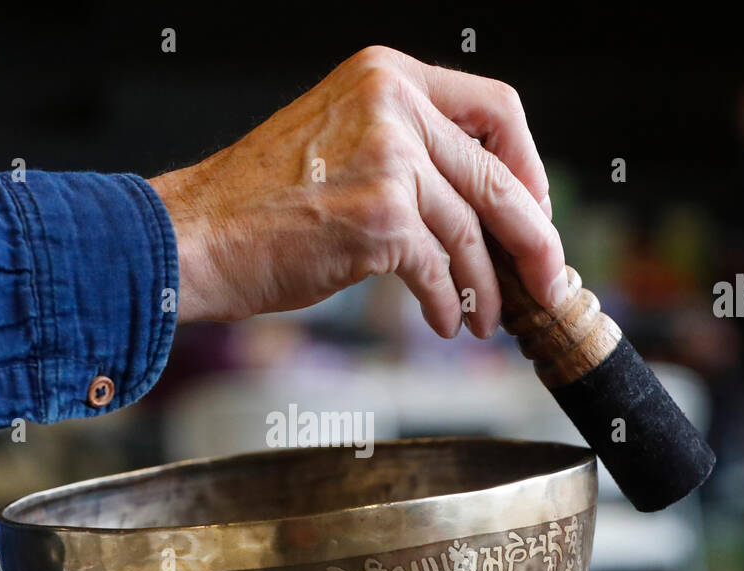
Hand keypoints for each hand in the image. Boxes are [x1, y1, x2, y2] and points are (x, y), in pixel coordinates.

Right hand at [149, 45, 564, 338]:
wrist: (194, 237)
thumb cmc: (256, 204)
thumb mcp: (339, 142)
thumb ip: (407, 152)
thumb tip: (477, 207)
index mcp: (386, 75)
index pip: (496, 107)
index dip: (528, 164)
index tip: (534, 208)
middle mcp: (393, 103)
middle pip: (498, 175)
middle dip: (535, 239)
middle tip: (549, 279)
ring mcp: (389, 157)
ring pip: (471, 230)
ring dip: (486, 285)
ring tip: (484, 318)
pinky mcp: (380, 215)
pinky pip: (439, 267)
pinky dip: (448, 302)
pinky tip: (444, 321)